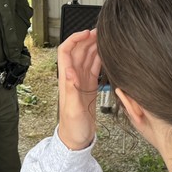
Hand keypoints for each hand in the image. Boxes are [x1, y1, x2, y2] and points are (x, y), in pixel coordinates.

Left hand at [57, 29, 100, 150]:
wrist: (76, 139)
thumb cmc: (72, 127)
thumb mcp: (72, 109)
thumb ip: (71, 90)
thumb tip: (69, 70)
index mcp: (67, 80)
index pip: (66, 52)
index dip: (74, 39)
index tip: (86, 33)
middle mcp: (73, 77)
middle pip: (78, 51)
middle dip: (87, 39)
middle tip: (101, 32)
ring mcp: (81, 81)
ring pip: (86, 57)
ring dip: (93, 46)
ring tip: (105, 38)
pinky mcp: (89, 86)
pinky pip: (93, 67)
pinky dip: (99, 58)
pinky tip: (106, 53)